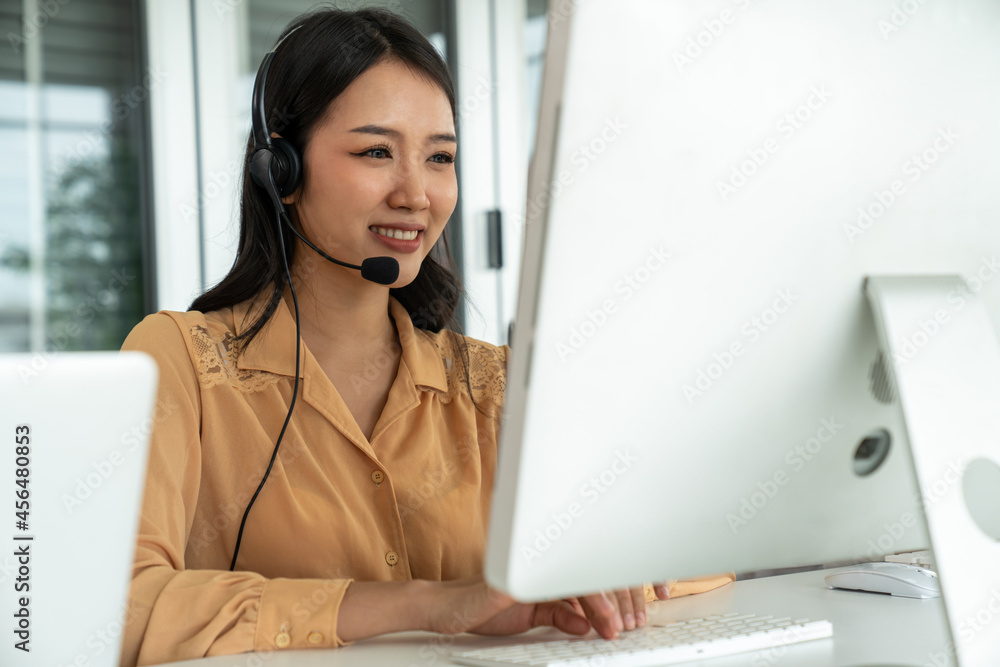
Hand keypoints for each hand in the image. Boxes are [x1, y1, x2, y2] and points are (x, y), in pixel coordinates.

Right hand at [423, 577, 659, 640]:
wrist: (447, 609)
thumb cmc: (484, 608)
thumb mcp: (532, 618)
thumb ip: (560, 617)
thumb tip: (588, 625)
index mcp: (547, 568)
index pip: (588, 574)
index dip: (615, 594)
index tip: (631, 618)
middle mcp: (540, 562)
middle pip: (589, 573)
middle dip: (616, 601)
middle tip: (629, 625)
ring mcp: (528, 568)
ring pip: (576, 578)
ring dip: (601, 605)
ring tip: (614, 626)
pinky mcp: (515, 581)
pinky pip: (551, 589)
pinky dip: (575, 606)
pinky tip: (587, 620)